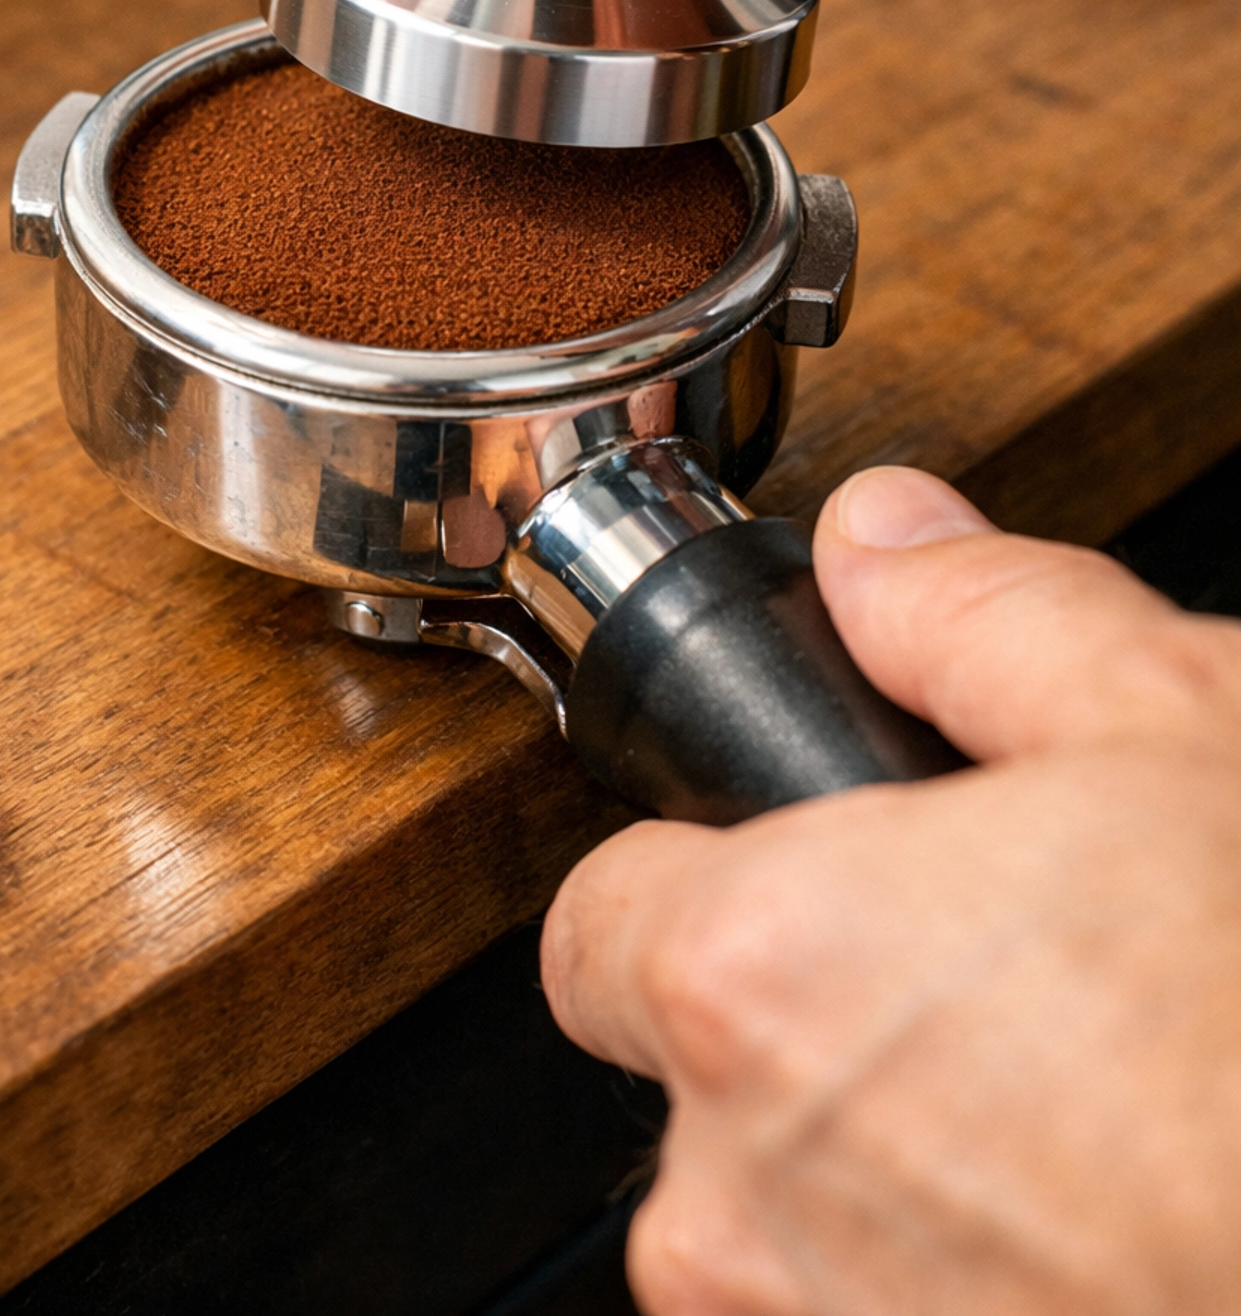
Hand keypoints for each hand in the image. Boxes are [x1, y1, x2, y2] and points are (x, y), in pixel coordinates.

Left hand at [541, 467, 1240, 1313]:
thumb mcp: (1182, 735)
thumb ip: (985, 620)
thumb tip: (886, 541)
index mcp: (761, 978)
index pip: (600, 917)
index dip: (709, 881)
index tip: (814, 884)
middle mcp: (738, 1204)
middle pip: (699, 1085)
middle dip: (820, 1035)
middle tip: (1000, 1006)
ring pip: (787, 1238)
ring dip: (891, 1191)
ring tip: (1078, 1135)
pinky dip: (954, 1299)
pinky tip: (1097, 1250)